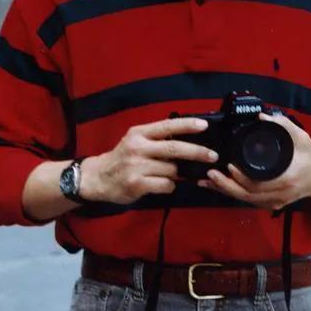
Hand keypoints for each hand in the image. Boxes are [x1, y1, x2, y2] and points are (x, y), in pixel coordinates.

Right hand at [79, 117, 217, 204]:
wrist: (97, 178)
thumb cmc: (122, 158)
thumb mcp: (136, 141)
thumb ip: (157, 139)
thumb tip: (188, 140)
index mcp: (139, 133)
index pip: (167, 126)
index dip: (187, 125)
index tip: (204, 125)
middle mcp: (138, 147)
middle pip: (174, 148)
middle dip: (197, 151)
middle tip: (212, 155)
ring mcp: (137, 166)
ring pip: (172, 170)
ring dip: (178, 174)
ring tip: (172, 174)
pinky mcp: (137, 184)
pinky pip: (166, 185)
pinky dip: (169, 185)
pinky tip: (161, 184)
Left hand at [198, 113, 310, 209]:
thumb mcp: (301, 137)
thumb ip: (282, 125)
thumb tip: (261, 117)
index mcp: (286, 180)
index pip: (258, 183)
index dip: (240, 177)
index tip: (227, 165)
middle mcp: (280, 195)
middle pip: (247, 195)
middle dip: (226, 186)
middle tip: (209, 174)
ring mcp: (275, 202)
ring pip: (246, 200)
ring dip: (225, 191)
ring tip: (206, 181)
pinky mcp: (271, 204)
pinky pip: (249, 200)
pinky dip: (233, 193)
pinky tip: (219, 186)